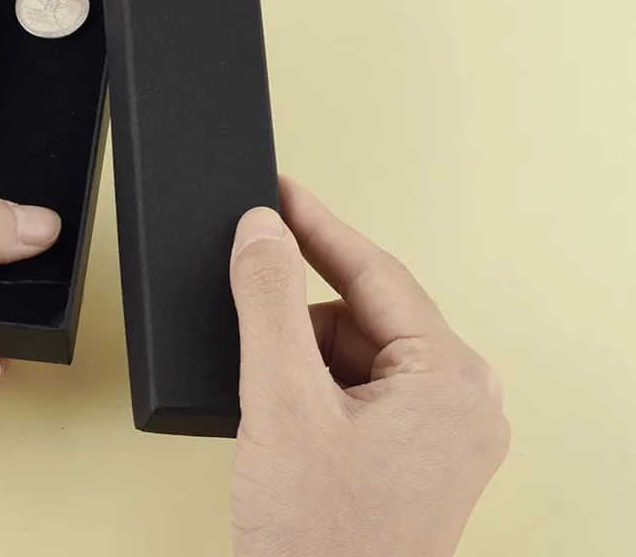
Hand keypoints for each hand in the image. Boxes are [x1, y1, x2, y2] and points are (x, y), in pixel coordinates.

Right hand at [230, 178, 508, 556]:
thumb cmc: (320, 542)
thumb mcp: (280, 399)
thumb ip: (269, 299)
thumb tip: (263, 230)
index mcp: (451, 379)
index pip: (375, 271)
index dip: (317, 225)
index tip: (280, 190)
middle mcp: (461, 401)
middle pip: (364, 312)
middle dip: (300, 314)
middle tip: (251, 316)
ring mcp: (441, 433)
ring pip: (356, 349)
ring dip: (303, 356)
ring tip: (273, 405)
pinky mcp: (415, 454)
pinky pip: (358, 385)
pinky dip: (312, 385)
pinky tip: (285, 414)